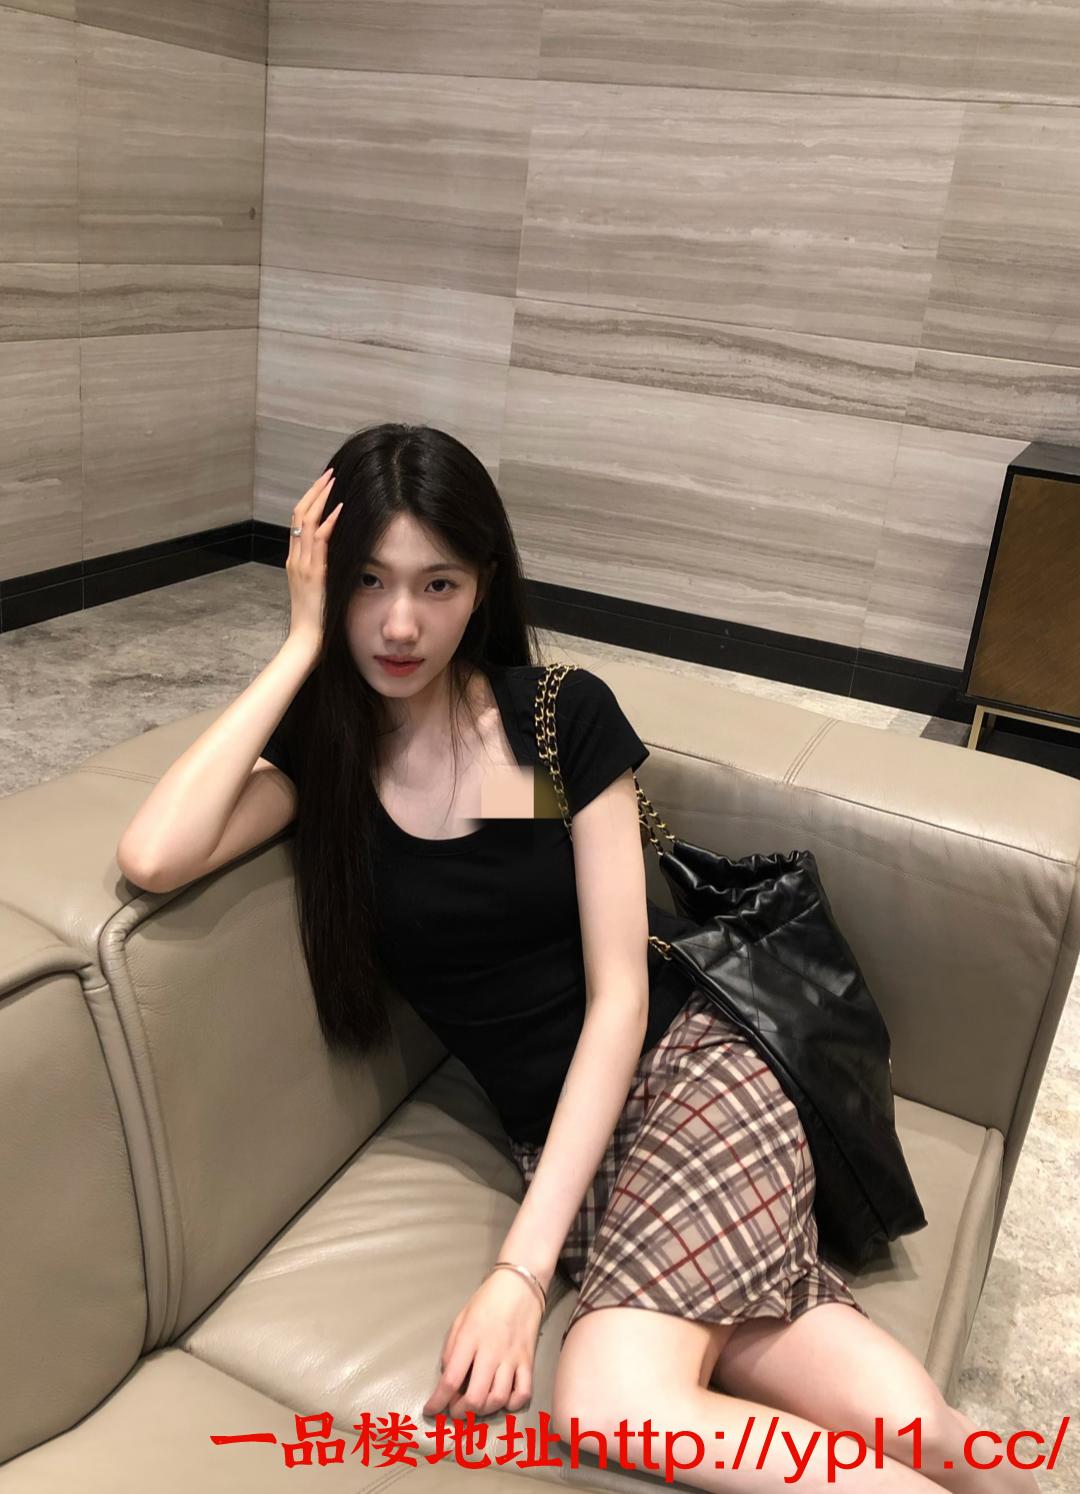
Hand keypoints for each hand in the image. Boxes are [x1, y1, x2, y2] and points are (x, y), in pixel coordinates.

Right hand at [286, 468, 342, 645]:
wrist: (306, 641)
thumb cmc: (317, 620)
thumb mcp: (319, 590)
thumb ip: (324, 572)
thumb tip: (339, 559)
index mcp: (295, 561)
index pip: (299, 523)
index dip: (310, 502)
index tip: (324, 486)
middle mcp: (295, 559)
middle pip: (299, 515)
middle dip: (314, 492)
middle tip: (328, 474)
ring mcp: (302, 565)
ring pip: (305, 522)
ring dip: (320, 498)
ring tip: (332, 481)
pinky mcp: (312, 573)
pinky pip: (318, 541)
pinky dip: (328, 522)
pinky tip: (338, 508)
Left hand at [423, 1269, 543, 1422]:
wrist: (519, 1287)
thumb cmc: (485, 1303)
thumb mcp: (460, 1320)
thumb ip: (451, 1350)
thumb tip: (447, 1379)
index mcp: (470, 1339)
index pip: (450, 1379)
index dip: (438, 1401)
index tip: (430, 1410)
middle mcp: (491, 1352)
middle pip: (475, 1397)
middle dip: (460, 1412)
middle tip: (454, 1412)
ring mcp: (512, 1358)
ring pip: (498, 1399)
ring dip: (483, 1411)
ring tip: (475, 1406)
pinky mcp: (529, 1361)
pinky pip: (523, 1393)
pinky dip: (512, 1404)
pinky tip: (503, 1400)